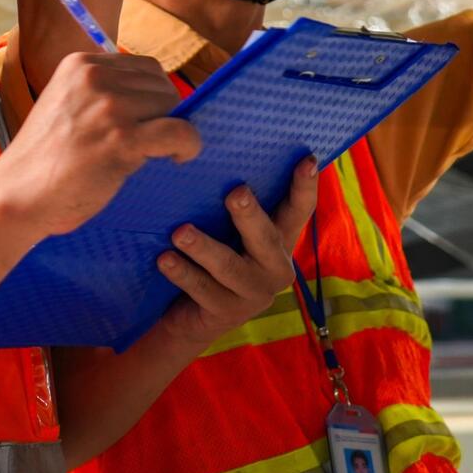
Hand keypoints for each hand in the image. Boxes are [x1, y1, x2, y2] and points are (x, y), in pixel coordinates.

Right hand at [0, 51, 196, 238]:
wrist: (16, 195)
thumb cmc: (43, 160)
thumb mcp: (67, 104)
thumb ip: (102, 93)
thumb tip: (160, 96)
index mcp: (79, 64)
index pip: (144, 67)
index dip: (151, 96)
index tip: (142, 122)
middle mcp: (94, 76)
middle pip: (162, 84)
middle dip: (160, 114)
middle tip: (144, 142)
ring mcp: (109, 106)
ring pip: (173, 106)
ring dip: (170, 131)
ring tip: (148, 153)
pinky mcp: (122, 138)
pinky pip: (180, 133)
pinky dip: (188, 146)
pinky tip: (176, 158)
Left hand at [151, 157, 317, 348]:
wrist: (191, 317)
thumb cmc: (212, 257)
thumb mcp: (227, 230)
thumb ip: (232, 204)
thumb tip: (209, 155)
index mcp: (280, 239)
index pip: (298, 210)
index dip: (305, 186)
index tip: (308, 159)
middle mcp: (275, 267)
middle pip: (266, 238)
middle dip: (250, 215)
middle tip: (236, 192)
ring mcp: (253, 294)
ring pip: (229, 267)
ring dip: (204, 248)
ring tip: (180, 232)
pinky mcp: (227, 313)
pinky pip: (202, 290)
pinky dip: (182, 273)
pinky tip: (164, 259)